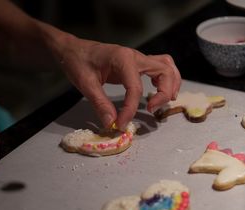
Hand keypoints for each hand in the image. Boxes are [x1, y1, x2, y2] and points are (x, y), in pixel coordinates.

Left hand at [58, 38, 180, 129]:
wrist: (74, 50)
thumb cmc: (78, 62)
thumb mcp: (85, 84)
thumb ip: (100, 104)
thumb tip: (111, 124)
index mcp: (122, 59)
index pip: (135, 87)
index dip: (131, 109)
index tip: (121, 123)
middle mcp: (134, 56)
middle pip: (164, 71)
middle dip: (164, 93)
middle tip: (151, 110)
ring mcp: (137, 58)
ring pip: (166, 67)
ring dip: (171, 84)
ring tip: (161, 102)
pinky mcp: (137, 64)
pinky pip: (160, 67)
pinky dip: (166, 80)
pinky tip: (158, 92)